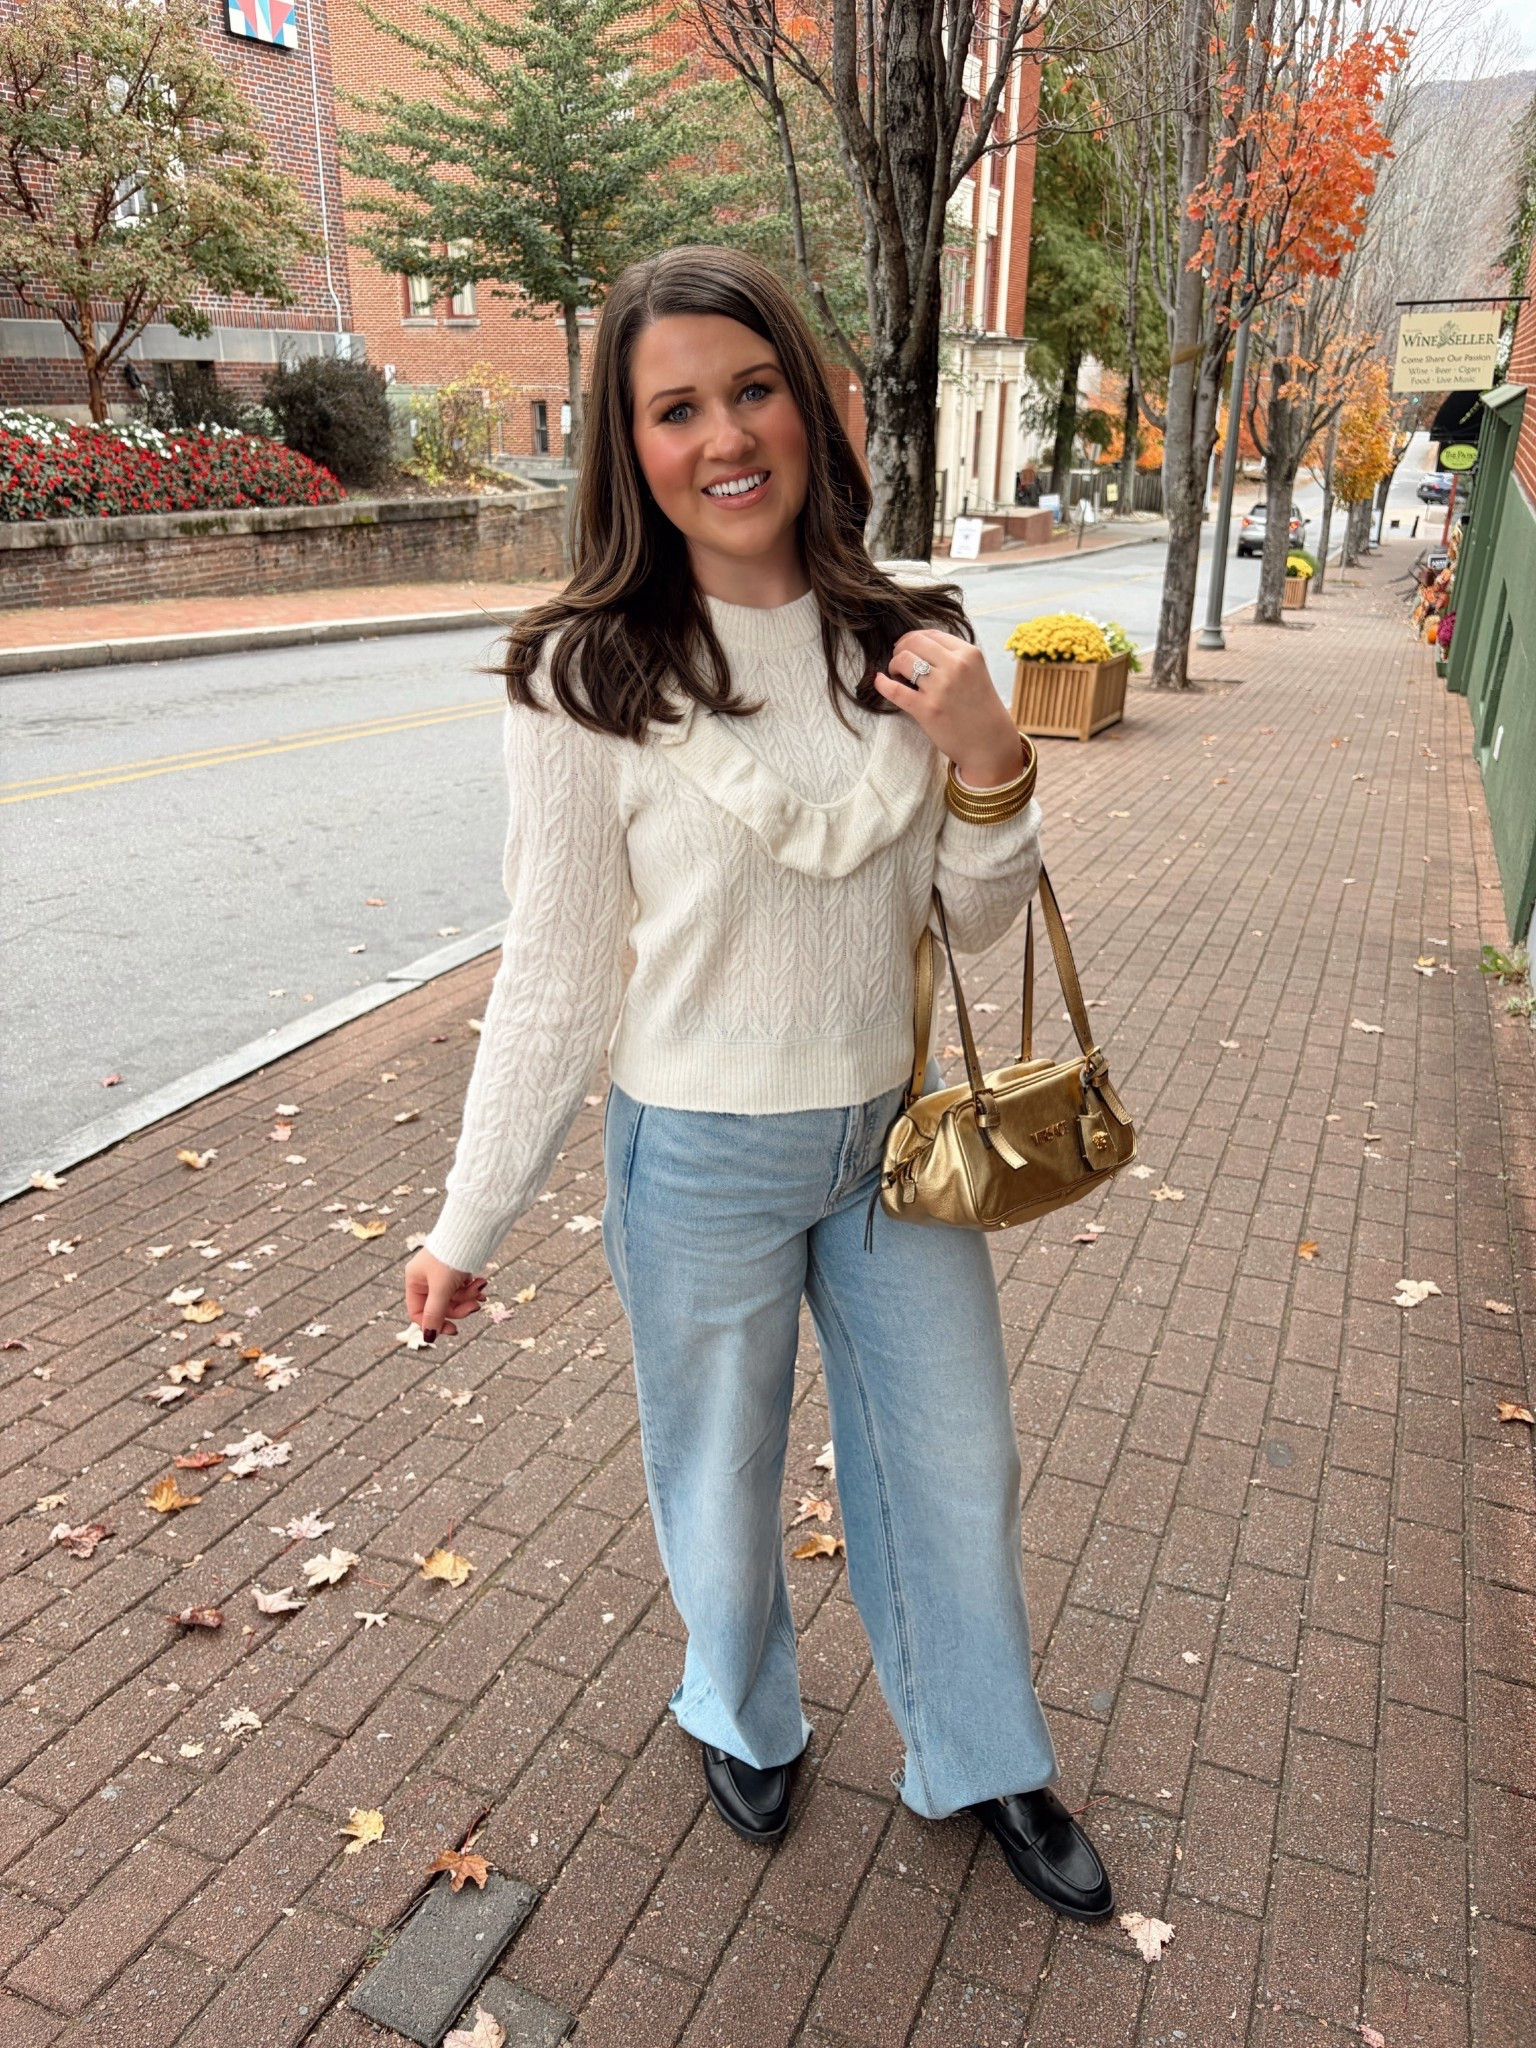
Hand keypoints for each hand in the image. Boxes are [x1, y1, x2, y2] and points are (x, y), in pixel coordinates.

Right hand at [404, 1248, 487, 1342]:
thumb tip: (428, 1338)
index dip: (435, 1323)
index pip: (419, 1312)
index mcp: (414, 1281)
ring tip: (482, 1287)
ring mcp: (441, 1273)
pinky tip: (482, 1283)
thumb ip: (435, 1314)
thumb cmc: (450, 1259)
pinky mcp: (455, 1269)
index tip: (453, 1330)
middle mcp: (425, 1277)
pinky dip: (472, 1288)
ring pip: (454, 1297)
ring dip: (469, 1296)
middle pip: (441, 1306)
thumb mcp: (441, 1289)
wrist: (469, 1232)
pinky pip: (462, 1287)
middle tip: (476, 1306)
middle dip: (460, 1307)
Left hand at [873, 629, 1023, 786]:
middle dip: (900, 648)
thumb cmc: (981, 710)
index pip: (932, 634)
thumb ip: (953, 658)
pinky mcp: (927, 709)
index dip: (913, 638)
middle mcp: (955, 667)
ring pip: (903, 660)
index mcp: (969, 654)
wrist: (990, 744)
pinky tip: (879, 681)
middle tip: (898, 661)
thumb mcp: (976, 673)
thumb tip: (918, 647)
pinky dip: (882, 684)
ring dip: (894, 665)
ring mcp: (941, 688)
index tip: (907, 646)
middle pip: (915, 642)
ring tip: (897, 675)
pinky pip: (895, 690)